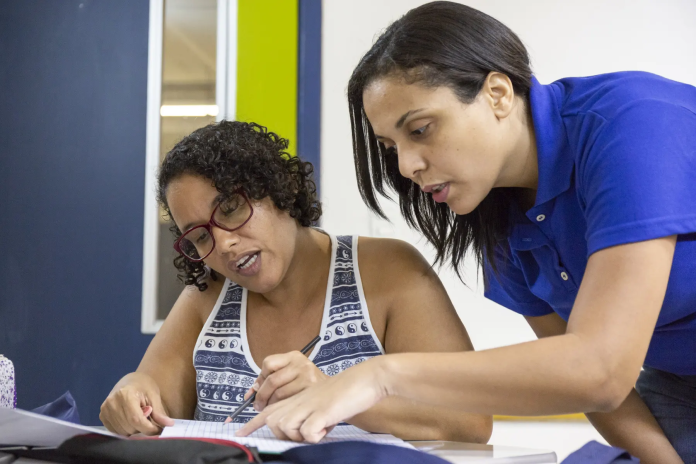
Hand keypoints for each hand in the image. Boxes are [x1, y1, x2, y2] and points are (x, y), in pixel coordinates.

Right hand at [100, 372, 174, 435]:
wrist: (130, 380)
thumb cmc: (143, 385)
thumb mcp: (154, 395)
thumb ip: (159, 412)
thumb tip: (168, 425)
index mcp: (125, 394)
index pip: (136, 420)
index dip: (149, 428)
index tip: (159, 430)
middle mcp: (112, 402)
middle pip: (129, 427)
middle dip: (143, 428)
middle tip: (149, 419)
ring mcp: (105, 409)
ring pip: (122, 431)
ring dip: (134, 429)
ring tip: (139, 417)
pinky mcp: (102, 415)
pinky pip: (115, 431)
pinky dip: (125, 429)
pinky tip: (130, 420)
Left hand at [237, 356, 387, 441]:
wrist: (363, 381)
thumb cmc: (341, 396)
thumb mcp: (316, 404)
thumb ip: (300, 414)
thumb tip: (285, 429)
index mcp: (295, 398)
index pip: (266, 412)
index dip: (251, 425)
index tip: (237, 433)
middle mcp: (297, 400)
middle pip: (273, 423)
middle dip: (287, 435)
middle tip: (310, 429)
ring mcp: (307, 405)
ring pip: (286, 429)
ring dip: (302, 435)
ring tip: (320, 426)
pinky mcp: (319, 412)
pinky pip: (307, 434)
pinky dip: (316, 436)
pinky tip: (327, 426)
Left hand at [247, 351, 328, 411]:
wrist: (336, 394)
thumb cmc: (308, 387)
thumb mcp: (291, 376)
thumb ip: (270, 381)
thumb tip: (250, 394)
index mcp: (294, 356)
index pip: (268, 363)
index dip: (260, 378)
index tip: (258, 390)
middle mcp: (301, 363)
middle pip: (272, 380)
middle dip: (261, 396)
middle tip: (258, 406)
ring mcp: (308, 376)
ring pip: (278, 393)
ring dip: (271, 405)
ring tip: (271, 410)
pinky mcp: (311, 390)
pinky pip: (288, 402)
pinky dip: (281, 409)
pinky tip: (283, 411)